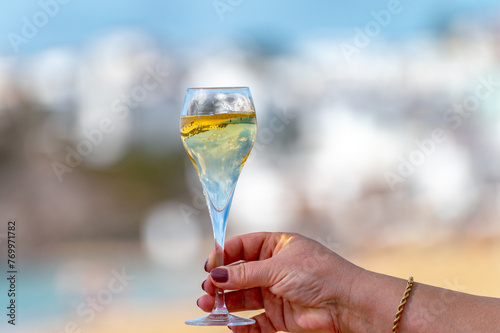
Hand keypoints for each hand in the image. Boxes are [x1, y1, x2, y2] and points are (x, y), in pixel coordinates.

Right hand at [198, 232, 362, 331]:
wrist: (346, 304)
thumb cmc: (317, 274)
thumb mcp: (277, 267)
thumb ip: (245, 273)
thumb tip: (216, 275)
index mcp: (276, 246)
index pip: (243, 247)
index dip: (224, 254)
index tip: (209, 265)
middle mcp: (274, 268)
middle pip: (239, 274)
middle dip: (221, 282)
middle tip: (207, 289)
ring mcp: (275, 293)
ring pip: (242, 298)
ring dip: (224, 302)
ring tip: (208, 306)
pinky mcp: (279, 316)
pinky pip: (254, 321)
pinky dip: (241, 325)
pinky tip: (230, 325)